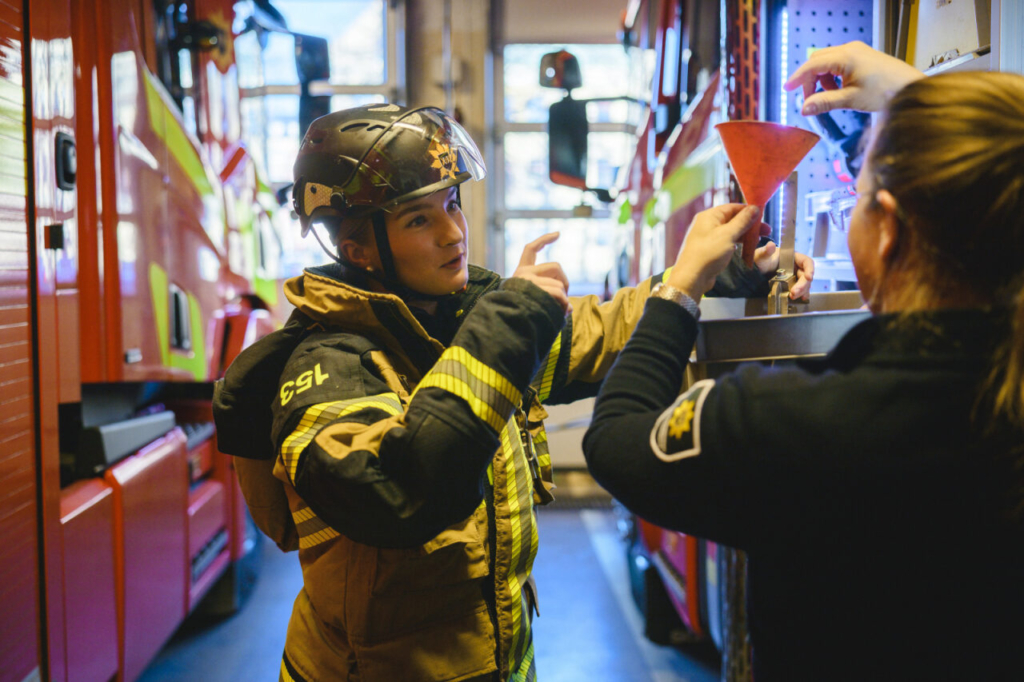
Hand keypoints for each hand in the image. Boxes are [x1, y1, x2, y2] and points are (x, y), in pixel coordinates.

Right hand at [512, 233, 569, 312]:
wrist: (505, 324)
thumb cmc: (522, 316)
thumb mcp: (533, 299)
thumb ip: (550, 297)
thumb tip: (569, 307)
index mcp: (520, 272)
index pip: (530, 249)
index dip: (544, 240)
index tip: (558, 234)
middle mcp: (522, 273)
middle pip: (556, 266)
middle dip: (565, 282)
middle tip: (565, 299)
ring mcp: (527, 281)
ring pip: (559, 283)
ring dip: (564, 298)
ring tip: (562, 311)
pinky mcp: (534, 290)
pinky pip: (557, 291)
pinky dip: (564, 302)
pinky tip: (564, 311)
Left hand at [668, 204, 760, 298]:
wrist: (691, 278)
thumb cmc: (708, 253)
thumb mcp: (728, 235)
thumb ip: (742, 221)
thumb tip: (754, 208)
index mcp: (709, 216)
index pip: (732, 207)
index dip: (748, 210)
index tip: (763, 215)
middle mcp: (707, 224)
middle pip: (732, 219)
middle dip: (749, 224)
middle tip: (766, 230)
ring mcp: (708, 237)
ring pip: (730, 231)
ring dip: (745, 234)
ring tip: (759, 239)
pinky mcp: (710, 249)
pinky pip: (726, 241)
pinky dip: (737, 242)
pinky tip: (747, 246)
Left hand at [753, 242, 815, 299]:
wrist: (756, 270)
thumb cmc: (760, 260)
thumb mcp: (761, 255)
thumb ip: (766, 251)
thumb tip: (770, 245)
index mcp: (793, 257)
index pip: (807, 261)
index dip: (810, 269)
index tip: (809, 277)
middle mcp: (796, 266)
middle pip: (805, 275)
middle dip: (802, 285)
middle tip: (794, 292)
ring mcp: (794, 276)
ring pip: (804, 283)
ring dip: (801, 291)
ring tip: (793, 296)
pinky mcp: (791, 284)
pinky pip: (799, 289)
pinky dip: (801, 293)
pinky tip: (800, 298)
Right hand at [784, 41, 923, 115]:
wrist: (910, 87)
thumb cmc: (885, 91)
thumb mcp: (851, 99)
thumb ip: (825, 103)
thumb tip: (803, 108)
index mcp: (846, 57)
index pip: (813, 65)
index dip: (798, 78)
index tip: (787, 89)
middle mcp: (850, 49)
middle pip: (817, 60)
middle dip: (810, 79)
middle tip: (809, 98)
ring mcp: (856, 50)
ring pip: (826, 60)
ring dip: (821, 78)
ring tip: (829, 95)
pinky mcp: (861, 55)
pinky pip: (837, 62)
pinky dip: (832, 75)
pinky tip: (839, 89)